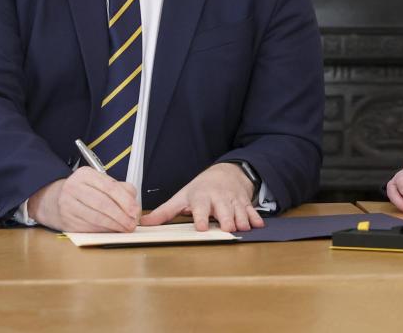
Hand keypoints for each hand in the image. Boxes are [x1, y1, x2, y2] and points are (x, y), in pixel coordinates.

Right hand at [29, 167, 140, 232]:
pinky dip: (103, 231)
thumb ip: (120, 189)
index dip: (125, 201)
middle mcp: (73, 188)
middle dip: (121, 216)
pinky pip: (89, 228)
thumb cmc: (84, 191)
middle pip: (102, 204)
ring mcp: (67, 206)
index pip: (109, 187)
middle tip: (132, 223)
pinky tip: (112, 231)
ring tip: (125, 228)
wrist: (54, 200)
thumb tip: (134, 205)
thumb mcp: (99, 182)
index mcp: (85, 175)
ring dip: (114, 226)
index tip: (135, 211)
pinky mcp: (66, 222)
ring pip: (96, 218)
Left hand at [139, 162, 263, 231]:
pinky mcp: (244, 203)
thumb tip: (144, 223)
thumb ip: (165, 212)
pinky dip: (255, 218)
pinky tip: (258, 225)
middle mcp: (218, 199)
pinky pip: (251, 210)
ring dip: (242, 220)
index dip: (201, 217)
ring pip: (239, 211)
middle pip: (224, 210)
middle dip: (227, 219)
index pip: (201, 208)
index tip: (201, 227)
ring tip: (243, 229)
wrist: (226, 173)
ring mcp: (233, 200)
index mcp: (202, 198)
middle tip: (228, 229)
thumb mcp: (182, 197)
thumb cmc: (201, 188)